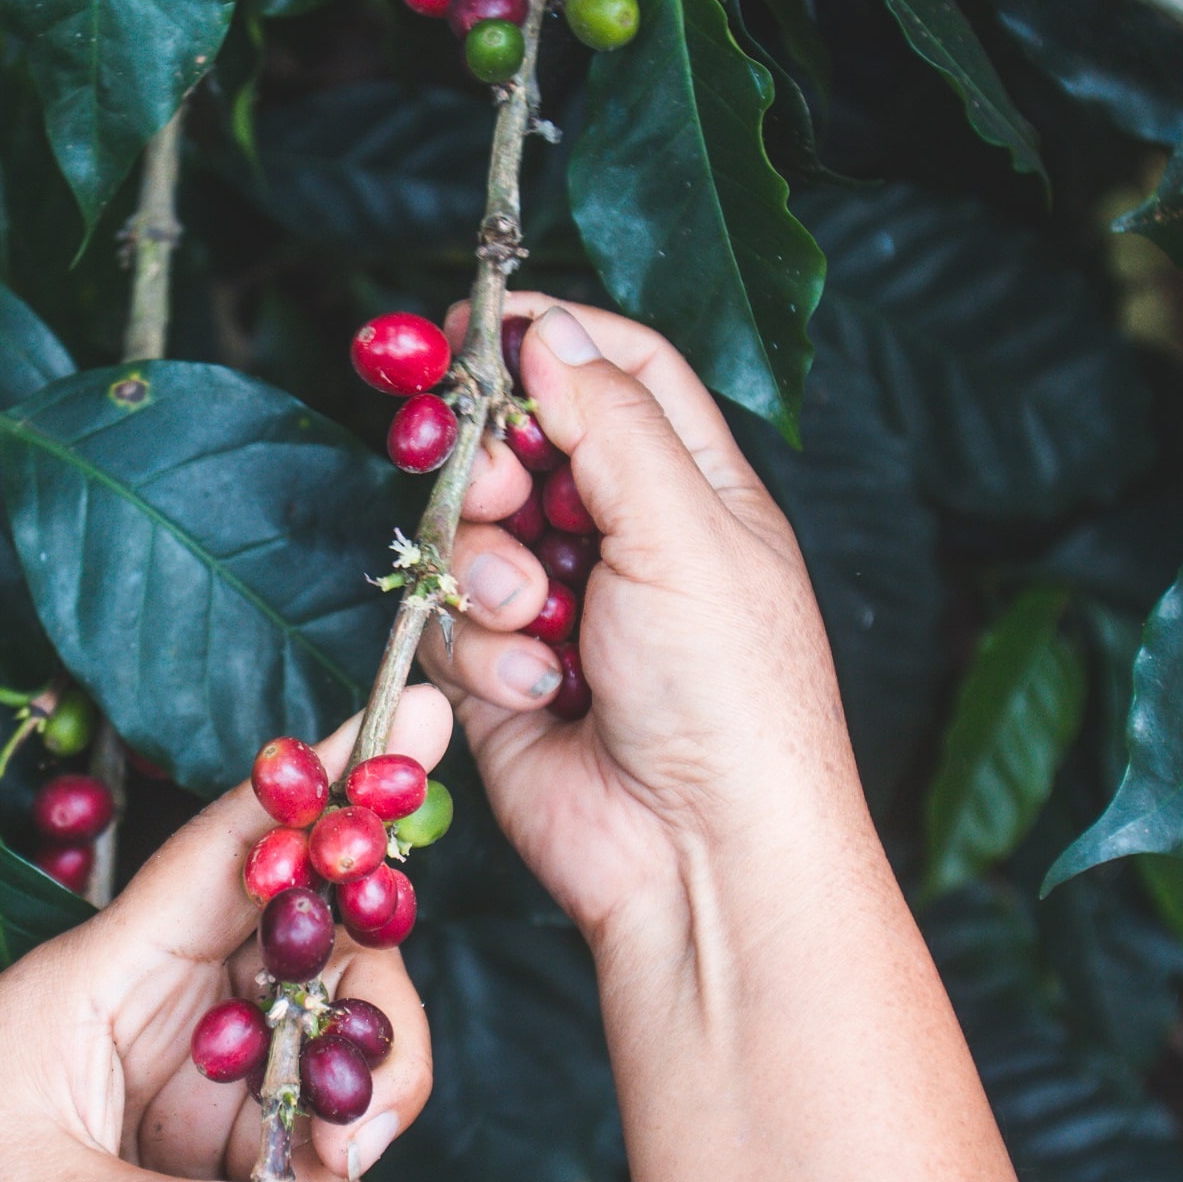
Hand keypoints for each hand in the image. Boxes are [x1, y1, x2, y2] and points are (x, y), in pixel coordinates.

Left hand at [0, 692, 449, 1181]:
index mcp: (117, 966)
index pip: (241, 846)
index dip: (333, 786)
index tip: (421, 715)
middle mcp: (171, 1016)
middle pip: (333, 978)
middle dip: (374, 1057)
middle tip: (353, 1143)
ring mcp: (190, 1099)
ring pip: (330, 1100)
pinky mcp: (194, 1180)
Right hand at [423, 297, 867, 952]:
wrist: (699, 855)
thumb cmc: (730, 694)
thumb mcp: (687, 531)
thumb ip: (611, 422)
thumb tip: (550, 331)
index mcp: (696, 488)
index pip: (620, 371)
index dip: (550, 339)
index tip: (473, 326)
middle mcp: (626, 540)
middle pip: (523, 444)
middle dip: (496, 461)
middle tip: (501, 484)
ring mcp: (558, 610)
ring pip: (471, 535)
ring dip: (490, 571)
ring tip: (532, 616)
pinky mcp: (502, 679)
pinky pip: (451, 625)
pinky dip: (484, 653)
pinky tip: (538, 693)